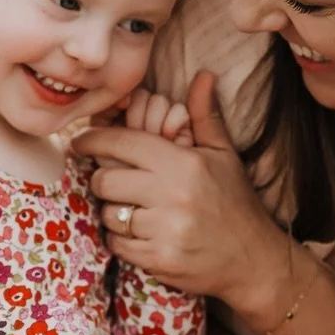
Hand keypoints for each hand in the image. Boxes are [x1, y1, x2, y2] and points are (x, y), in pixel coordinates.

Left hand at [76, 71, 289, 309]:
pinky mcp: (159, 260)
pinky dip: (121, 238)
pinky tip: (140, 233)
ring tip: (132, 209)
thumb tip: (203, 75)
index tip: (81, 142)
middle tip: (112, 180)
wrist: (253, 260)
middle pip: (106, 179)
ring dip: (112, 210)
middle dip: (103, 178)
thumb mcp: (223, 154)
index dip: (94, 140)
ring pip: (108, 213)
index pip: (123, 143)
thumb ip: (204, 115)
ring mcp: (165, 230)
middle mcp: (173, 195)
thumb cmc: (234, 202)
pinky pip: (117, 243)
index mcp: (184, 163)